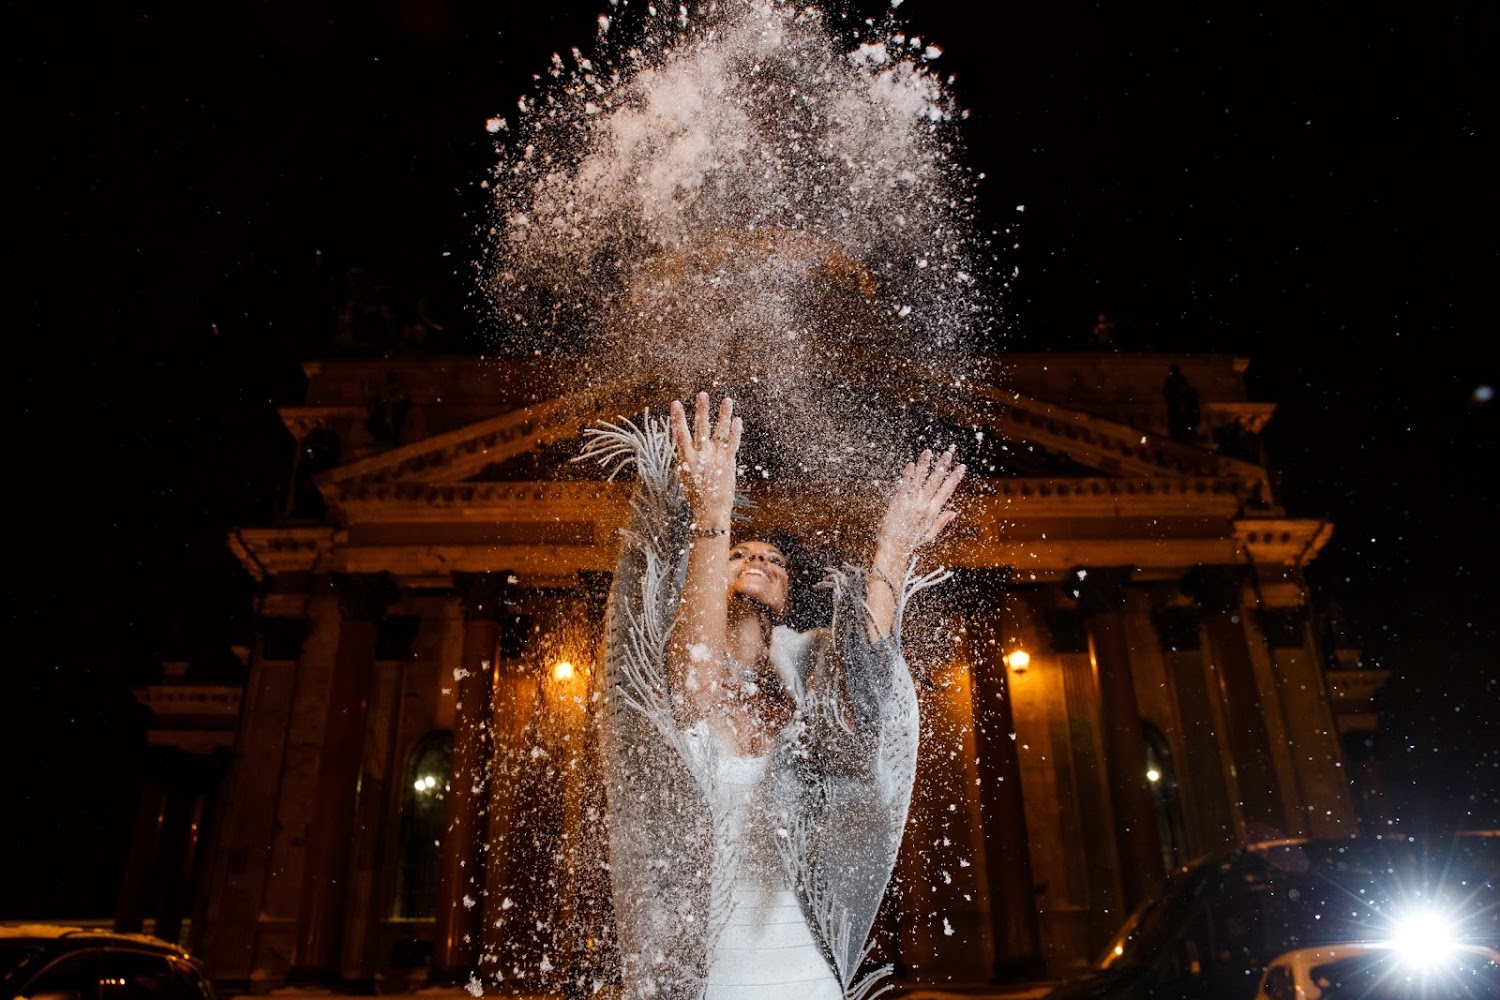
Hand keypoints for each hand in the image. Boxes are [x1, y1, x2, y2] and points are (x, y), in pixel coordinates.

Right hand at [670, 392, 741, 527]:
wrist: (710, 510)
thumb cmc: (695, 494)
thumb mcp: (683, 475)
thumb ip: (685, 457)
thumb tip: (683, 442)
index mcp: (686, 459)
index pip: (680, 434)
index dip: (677, 418)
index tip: (676, 403)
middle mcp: (701, 455)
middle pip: (701, 427)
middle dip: (702, 409)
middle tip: (703, 394)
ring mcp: (716, 457)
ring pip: (720, 431)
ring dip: (724, 414)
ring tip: (727, 400)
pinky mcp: (729, 462)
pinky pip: (733, 443)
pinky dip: (736, 431)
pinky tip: (737, 420)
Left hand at [874, 448, 965, 571]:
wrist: (894, 548)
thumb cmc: (911, 542)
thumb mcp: (930, 534)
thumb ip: (941, 521)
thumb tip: (954, 512)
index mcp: (933, 512)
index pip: (947, 491)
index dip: (955, 478)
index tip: (962, 467)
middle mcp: (923, 505)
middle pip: (936, 481)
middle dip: (943, 466)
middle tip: (948, 453)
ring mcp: (910, 502)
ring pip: (919, 480)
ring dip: (925, 465)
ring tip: (928, 452)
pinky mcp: (898, 501)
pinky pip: (904, 485)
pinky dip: (908, 475)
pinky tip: (911, 464)